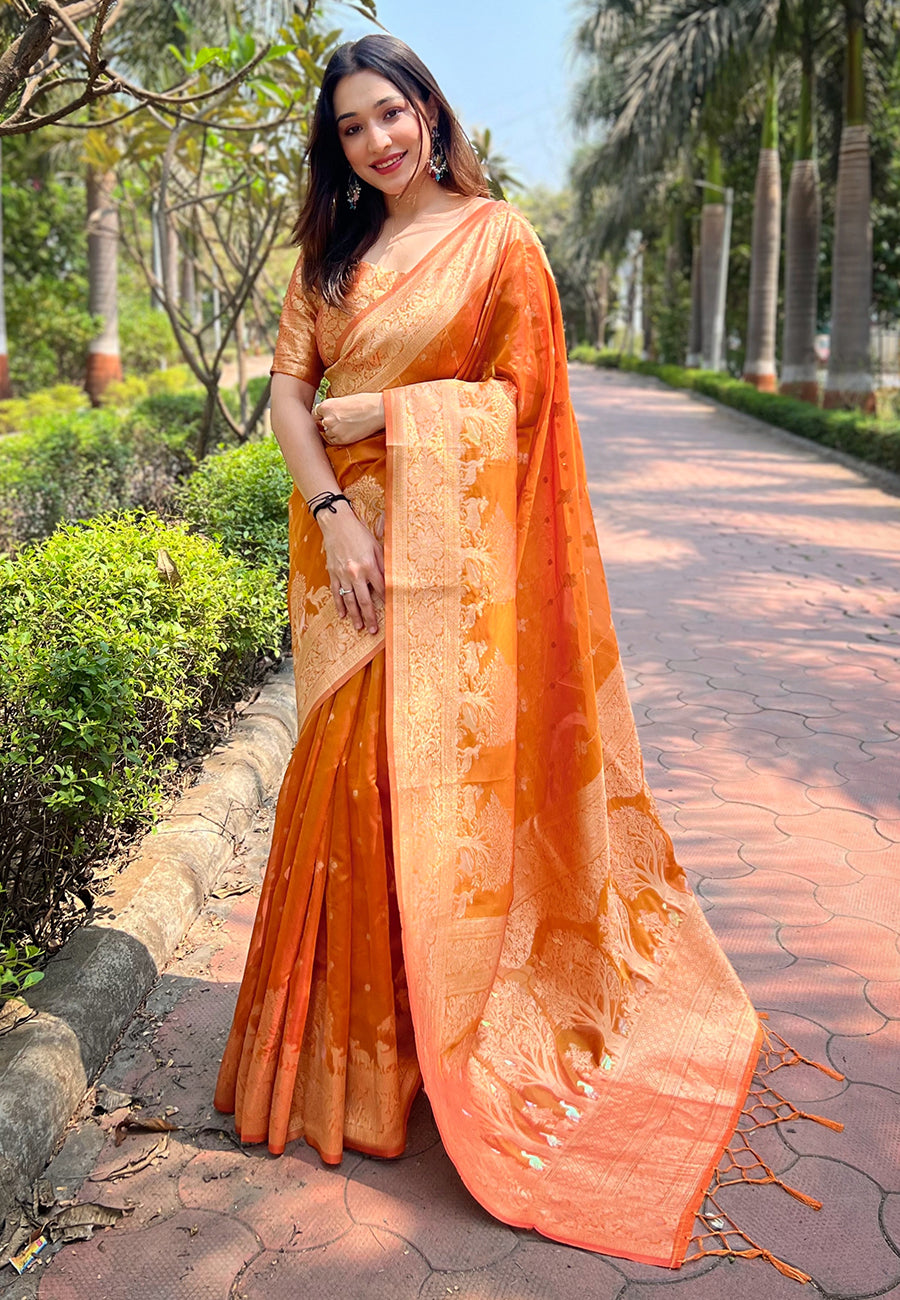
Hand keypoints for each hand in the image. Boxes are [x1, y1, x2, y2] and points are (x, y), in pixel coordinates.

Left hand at [315, 392, 384, 446]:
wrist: (378, 411)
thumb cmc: (364, 402)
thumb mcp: (344, 400)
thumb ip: (333, 408)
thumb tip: (327, 415)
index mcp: (326, 405)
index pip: (317, 413)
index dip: (323, 415)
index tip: (329, 416)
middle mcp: (327, 418)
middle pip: (321, 424)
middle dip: (328, 423)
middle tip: (339, 422)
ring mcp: (334, 430)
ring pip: (327, 433)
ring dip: (333, 431)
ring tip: (346, 426)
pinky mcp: (342, 440)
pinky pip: (334, 441)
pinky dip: (338, 438)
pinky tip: (347, 432)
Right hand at [318, 503, 384, 633]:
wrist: (337, 524)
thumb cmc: (359, 534)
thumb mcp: (376, 546)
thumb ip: (383, 564)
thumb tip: (390, 580)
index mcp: (369, 566)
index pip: (380, 589)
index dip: (385, 602)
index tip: (390, 614)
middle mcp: (356, 573)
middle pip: (364, 600)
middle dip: (370, 617)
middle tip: (373, 630)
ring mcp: (343, 575)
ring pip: (349, 600)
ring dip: (355, 615)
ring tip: (359, 627)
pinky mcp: (332, 573)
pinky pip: (336, 593)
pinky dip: (339, 605)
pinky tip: (343, 615)